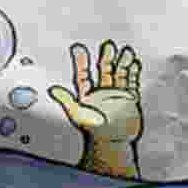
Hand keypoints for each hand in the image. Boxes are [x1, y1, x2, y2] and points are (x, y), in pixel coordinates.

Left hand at [48, 40, 143, 179]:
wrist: (113, 142)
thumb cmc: (95, 131)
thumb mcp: (77, 114)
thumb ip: (66, 100)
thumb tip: (52, 89)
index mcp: (88, 95)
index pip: (84, 75)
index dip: (80, 62)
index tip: (78, 48)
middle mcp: (102, 93)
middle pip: (104, 71)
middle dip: (106, 58)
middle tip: (107, 45)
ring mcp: (117, 95)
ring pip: (120, 74)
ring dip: (122, 63)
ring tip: (125, 51)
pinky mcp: (130, 100)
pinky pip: (132, 83)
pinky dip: (134, 73)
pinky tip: (134, 63)